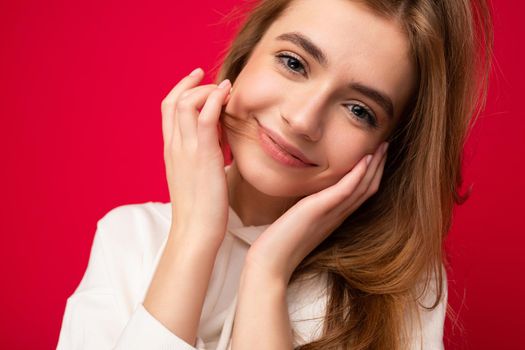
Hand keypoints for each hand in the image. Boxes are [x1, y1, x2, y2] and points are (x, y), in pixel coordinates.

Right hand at [161, 68, 231, 247]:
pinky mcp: (202, 155)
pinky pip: (205, 117)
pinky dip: (214, 99)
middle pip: (173, 101)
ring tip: (224, 90)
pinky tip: (226, 94)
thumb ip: (199, 159)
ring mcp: (186, 149)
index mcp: (171, 151)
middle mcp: (174, 146)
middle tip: (209, 78)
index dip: (180, 90)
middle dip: (190, 84)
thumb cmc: (200, 210)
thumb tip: (215, 147)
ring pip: (186, 104)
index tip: (197, 81)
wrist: (196, 232)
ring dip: (206, 90)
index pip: (168, 110)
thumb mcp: (195, 179)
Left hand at [244, 141, 388, 283]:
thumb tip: (306, 196)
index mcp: (334, 217)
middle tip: (387, 145)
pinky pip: (345, 191)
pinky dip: (357, 175)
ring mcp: (331, 214)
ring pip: (362, 188)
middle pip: (367, 188)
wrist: (271, 262)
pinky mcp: (319, 210)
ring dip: (374, 166)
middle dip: (378, 166)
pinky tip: (365, 160)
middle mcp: (337, 216)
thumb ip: (308, 209)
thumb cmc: (280, 243)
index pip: (360, 193)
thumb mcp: (298, 219)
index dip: (372, 174)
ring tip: (382, 147)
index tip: (377, 155)